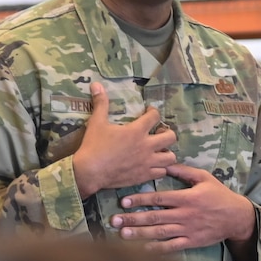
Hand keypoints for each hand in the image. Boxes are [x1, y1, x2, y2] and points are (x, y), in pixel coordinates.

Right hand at [72, 81, 176, 197]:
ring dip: (167, 153)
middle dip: (167, 133)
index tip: (149, 112)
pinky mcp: (145, 176)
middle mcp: (146, 146)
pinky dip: (160, 168)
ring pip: (170, 157)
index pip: (155, 116)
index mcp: (136, 131)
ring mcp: (147, 162)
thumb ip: (101, 103)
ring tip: (159, 151)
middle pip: (170, 137)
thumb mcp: (96, 122)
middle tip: (158, 133)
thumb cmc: (94, 146)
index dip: (154, 111)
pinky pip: (162, 172)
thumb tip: (96, 84)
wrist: (90, 172)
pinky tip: (153, 165)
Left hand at [113, 163, 256, 252]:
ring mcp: (187, 230)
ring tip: (122, 235)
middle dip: (133, 219)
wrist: (237, 217)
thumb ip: (183, 171)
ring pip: (160, 232)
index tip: (123, 201)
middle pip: (154, 217)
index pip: (158, 199)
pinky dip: (157, 249)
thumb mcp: (204, 178)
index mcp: (186, 198)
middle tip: (114, 221)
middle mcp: (184, 214)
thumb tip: (164, 162)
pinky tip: (142, 249)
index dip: (140, 200)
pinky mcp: (191, 242)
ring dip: (140, 234)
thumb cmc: (219, 195)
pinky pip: (172, 246)